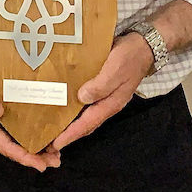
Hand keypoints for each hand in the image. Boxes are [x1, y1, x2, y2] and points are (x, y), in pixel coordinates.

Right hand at [0, 16, 55, 172]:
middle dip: (34, 154)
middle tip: (56, 158)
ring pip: (15, 133)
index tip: (42, 164)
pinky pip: (14, 118)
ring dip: (34, 141)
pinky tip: (41, 119)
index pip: (3, 145)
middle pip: (12, 144)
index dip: (23, 156)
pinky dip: (29, 122)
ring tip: (54, 145)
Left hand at [48, 33, 152, 151]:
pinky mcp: (100, 86)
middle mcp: (106, 103)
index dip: (71, 135)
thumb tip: (82, 98)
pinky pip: (84, 101)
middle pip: (85, 124)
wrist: (143, 46)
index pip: (87, 124)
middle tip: (49, 142)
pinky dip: (73, 106)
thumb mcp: (115, 70)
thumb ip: (100, 85)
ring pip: (84, 114)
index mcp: (110, 104)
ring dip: (69, 122)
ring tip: (51, 125)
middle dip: (68, 134)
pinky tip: (60, 102)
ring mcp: (104, 96)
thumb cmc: (128, 58)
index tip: (56, 145)